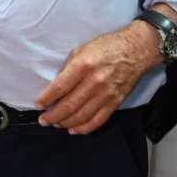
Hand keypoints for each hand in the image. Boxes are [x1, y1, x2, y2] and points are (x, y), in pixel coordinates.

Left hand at [35, 20, 159, 134]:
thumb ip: (69, 68)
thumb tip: (56, 86)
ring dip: (66, 123)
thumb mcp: (82, 49)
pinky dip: (85, 128)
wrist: (137, 50)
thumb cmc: (107, 47)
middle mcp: (95, 81)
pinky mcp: (116, 102)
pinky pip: (99, 119)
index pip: (60, 87)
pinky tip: (74, 130)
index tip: (39, 105)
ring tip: (56, 124)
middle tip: (43, 120)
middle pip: (70, 105)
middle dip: (53, 116)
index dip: (47, 99)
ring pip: (82, 115)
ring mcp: (107, 93)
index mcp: (83, 65)